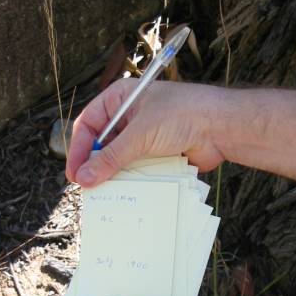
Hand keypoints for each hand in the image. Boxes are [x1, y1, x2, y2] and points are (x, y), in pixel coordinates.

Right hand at [66, 79, 225, 186]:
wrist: (221, 127)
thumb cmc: (182, 115)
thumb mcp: (141, 134)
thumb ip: (112, 157)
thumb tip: (85, 178)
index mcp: (120, 100)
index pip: (88, 125)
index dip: (79, 149)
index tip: (74, 173)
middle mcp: (128, 118)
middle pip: (101, 145)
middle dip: (94, 166)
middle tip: (86, 188)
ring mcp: (143, 138)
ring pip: (118, 161)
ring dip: (111, 176)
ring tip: (102, 195)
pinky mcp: (156, 156)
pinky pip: (136, 172)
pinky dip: (130, 183)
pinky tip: (125, 195)